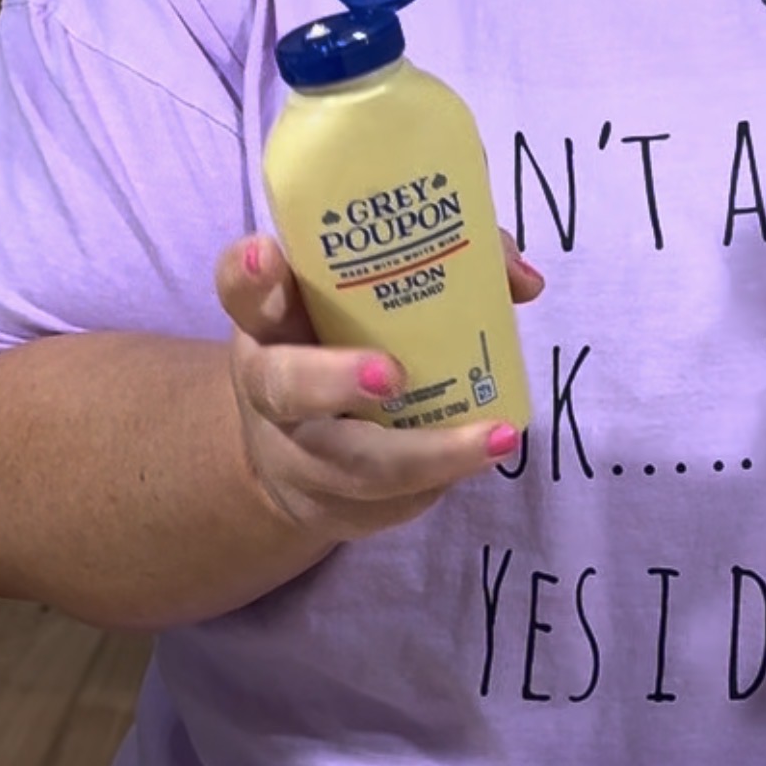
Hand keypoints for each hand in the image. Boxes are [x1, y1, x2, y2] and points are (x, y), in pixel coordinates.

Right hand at [213, 231, 543, 540]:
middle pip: (286, 388)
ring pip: (354, 466)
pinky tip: (483, 457)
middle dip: (334, 379)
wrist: (300, 457)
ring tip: (494, 437)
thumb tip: (522, 279)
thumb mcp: (361, 309)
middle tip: (391, 373)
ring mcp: (302, 459)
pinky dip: (442, 478)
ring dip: (430, 454)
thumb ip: (438, 271)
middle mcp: (273, 391)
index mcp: (271, 324)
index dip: (251, 276)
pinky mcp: (338, 510)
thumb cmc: (347, 352)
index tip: (271, 256)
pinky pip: (392, 501)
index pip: (244, 292)